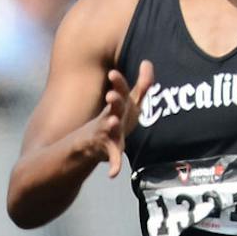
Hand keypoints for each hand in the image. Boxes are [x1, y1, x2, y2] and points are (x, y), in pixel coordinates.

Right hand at [87, 60, 151, 177]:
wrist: (88, 145)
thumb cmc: (114, 120)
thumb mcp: (129, 104)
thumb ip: (141, 85)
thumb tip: (148, 61)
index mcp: (119, 105)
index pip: (121, 91)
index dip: (118, 83)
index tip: (112, 72)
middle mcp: (111, 116)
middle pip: (115, 107)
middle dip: (115, 100)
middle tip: (111, 95)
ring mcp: (106, 133)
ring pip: (109, 128)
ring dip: (111, 125)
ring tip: (113, 121)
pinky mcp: (105, 149)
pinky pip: (112, 157)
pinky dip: (114, 164)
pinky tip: (114, 174)